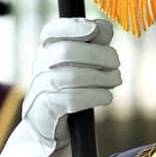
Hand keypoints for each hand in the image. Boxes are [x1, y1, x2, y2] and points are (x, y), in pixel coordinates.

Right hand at [23, 18, 121, 151]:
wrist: (52, 129)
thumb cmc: (73, 90)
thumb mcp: (84, 64)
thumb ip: (94, 43)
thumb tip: (103, 27)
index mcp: (47, 50)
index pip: (52, 31)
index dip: (73, 27)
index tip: (94, 29)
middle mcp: (39, 66)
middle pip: (66, 51)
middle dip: (98, 55)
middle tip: (116, 63)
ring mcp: (39, 88)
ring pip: (71, 76)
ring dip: (101, 77)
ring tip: (115, 80)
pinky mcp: (45, 110)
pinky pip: (71, 99)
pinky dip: (95, 95)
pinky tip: (106, 97)